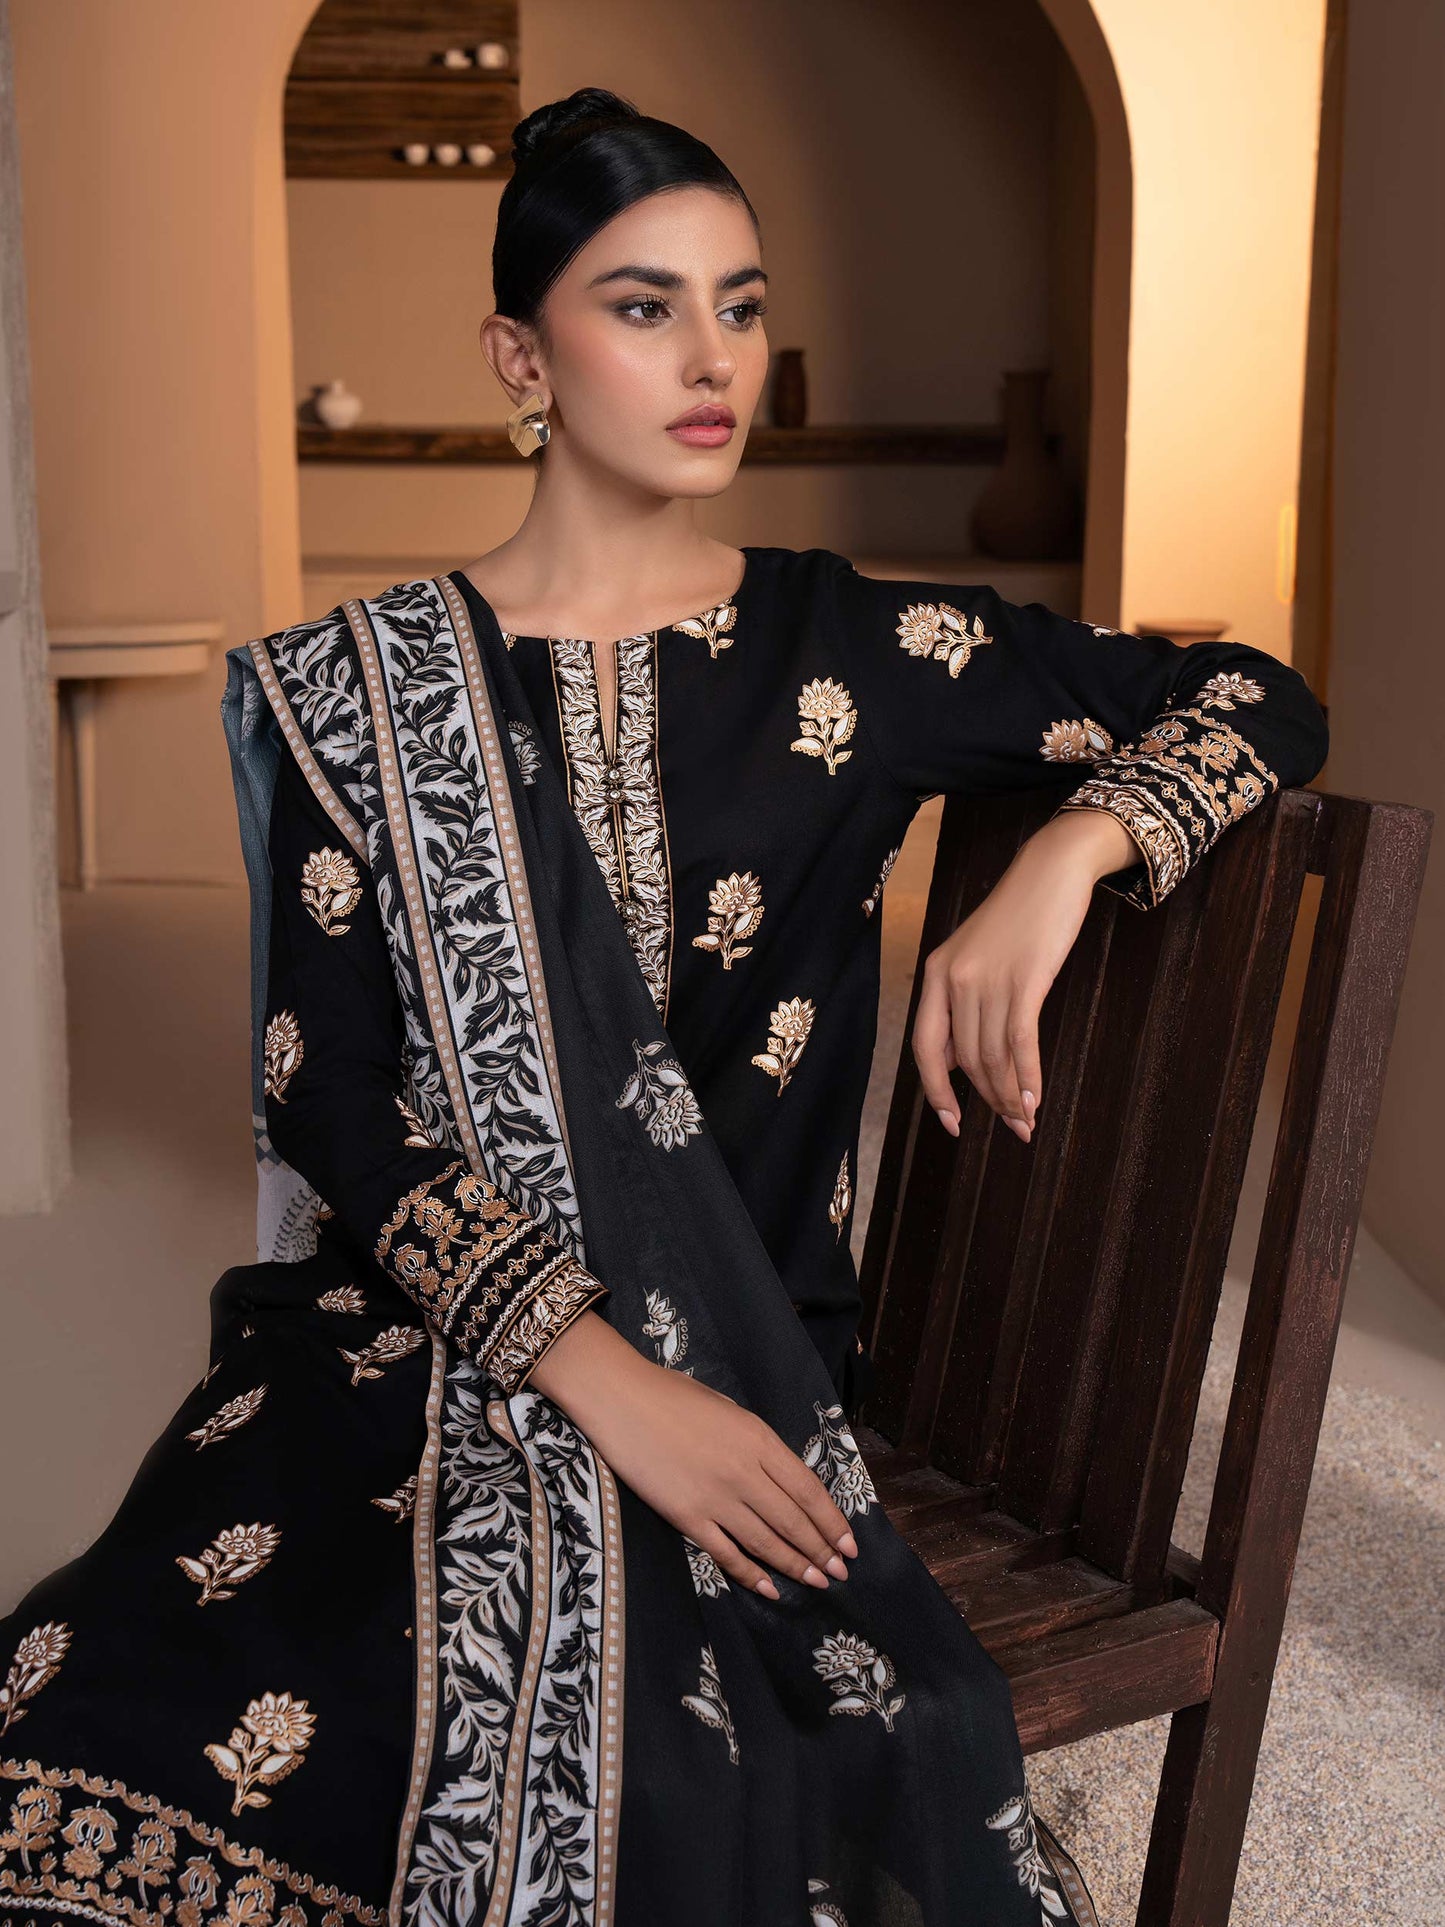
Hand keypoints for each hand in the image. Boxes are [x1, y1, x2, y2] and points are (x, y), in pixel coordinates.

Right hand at [526, 1311, 857, 1600]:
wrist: (621, 1399)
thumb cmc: (672, 1395)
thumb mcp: (729, 1410)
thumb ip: (756, 1444)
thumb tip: (778, 1477)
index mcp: (759, 1440)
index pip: (808, 1490)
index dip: (832, 1522)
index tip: (849, 1544)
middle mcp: (745, 1473)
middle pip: (793, 1521)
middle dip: (821, 1551)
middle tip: (840, 1573)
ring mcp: (716, 1498)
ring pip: (766, 1542)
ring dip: (795, 1566)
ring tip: (817, 1583)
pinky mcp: (687, 1517)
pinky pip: (727, 1554)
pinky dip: (751, 1575)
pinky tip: (769, 1589)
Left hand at [912, 808, 1140, 1142]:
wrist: (1052, 869)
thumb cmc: (1019, 917)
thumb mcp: (977, 956)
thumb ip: (963, 1002)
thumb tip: (962, 1061)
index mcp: (936, 974)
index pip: (925, 1048)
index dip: (936, 1092)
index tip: (952, 1124)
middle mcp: (954, 979)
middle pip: (965, 1059)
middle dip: (987, 1101)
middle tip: (1012, 1128)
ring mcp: (988, 979)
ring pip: (992, 1055)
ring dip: (1010, 1096)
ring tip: (1026, 1122)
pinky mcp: (1024, 979)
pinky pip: (1020, 1041)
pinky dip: (1027, 1076)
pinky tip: (1035, 1098)